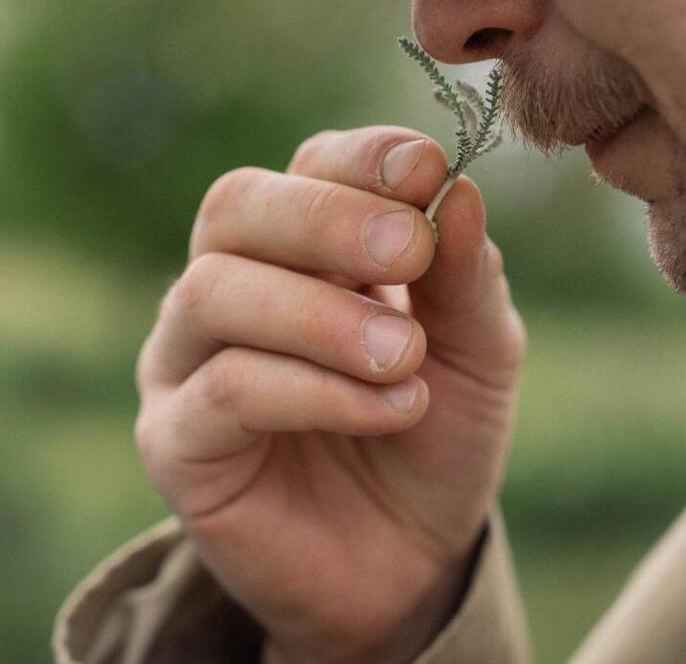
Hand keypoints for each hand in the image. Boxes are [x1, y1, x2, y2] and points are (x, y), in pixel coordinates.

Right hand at [134, 126, 526, 663]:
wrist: (407, 557)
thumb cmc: (436, 435)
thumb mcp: (477, 351)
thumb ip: (464, 275)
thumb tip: (458, 187)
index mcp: (305, 249)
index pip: (309, 166)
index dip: (362, 160)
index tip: (425, 168)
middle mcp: (233, 286)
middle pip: (237, 205)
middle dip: (330, 219)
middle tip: (410, 250)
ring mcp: (191, 359)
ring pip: (218, 289)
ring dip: (326, 316)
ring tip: (406, 358)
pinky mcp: (176, 439)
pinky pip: (226, 388)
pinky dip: (317, 390)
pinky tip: (392, 411)